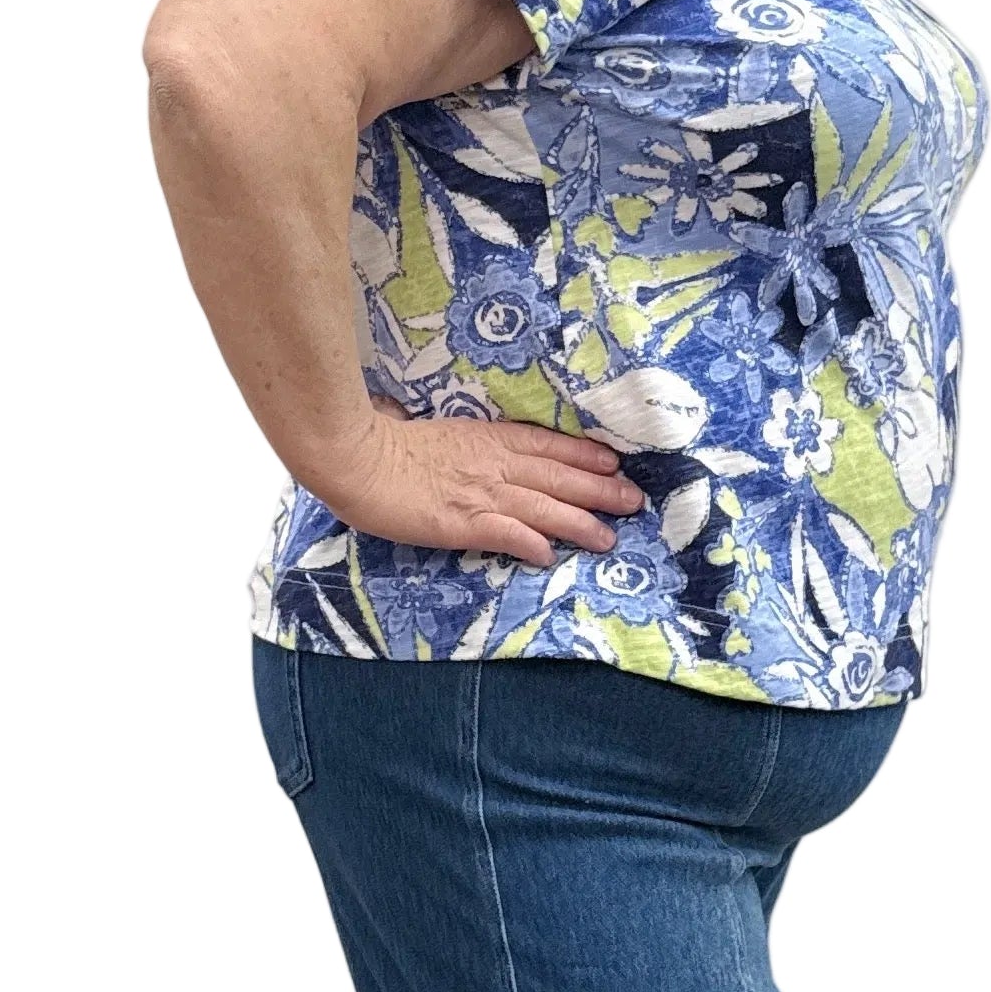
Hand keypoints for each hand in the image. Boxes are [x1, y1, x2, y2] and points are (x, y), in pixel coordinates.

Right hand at [305, 408, 646, 568]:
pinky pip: (503, 533)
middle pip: (557, 477)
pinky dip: (529, 542)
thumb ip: (473, 446)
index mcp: (487, 439)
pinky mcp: (459, 522)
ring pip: (542, 507)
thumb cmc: (389, 444)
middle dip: (600, 489)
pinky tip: (550, 556)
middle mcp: (492, 465)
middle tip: (634, 500)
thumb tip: (493, 454)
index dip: (584, 456)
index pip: (547, 446)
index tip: (615, 462)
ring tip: (610, 536)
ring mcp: (478, 493)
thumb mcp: (444, 435)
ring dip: (579, 522)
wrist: (356, 457)